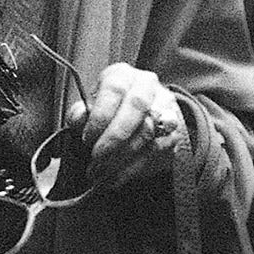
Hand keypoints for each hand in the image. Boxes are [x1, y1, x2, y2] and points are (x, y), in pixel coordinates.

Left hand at [66, 62, 184, 190]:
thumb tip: (79, 117)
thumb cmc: (111, 111)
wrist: (144, 117)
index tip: (87, 139)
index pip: (115, 89)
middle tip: (96, 160)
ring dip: (121, 158)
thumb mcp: (90, 108)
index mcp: (123, 75)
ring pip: (147, 133)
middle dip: (114, 138)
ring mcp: (165, 108)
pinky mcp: (174, 132)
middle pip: (136, 108)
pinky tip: (116, 178)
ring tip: (101, 174)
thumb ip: (81, 112)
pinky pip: (156, 152)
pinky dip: (133, 168)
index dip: (100, 116)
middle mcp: (148, 86)